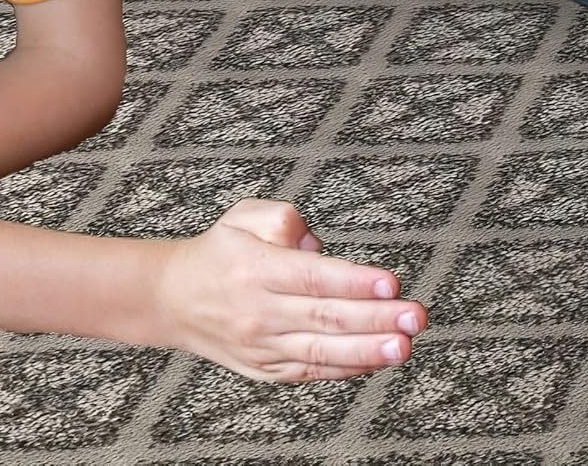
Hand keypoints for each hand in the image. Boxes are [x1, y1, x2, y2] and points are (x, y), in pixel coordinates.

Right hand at [156, 198, 426, 381]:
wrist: (173, 300)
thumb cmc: (219, 252)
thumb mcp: (245, 216)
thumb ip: (285, 219)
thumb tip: (319, 245)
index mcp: (255, 268)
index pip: (312, 276)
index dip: (354, 281)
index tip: (390, 282)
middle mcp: (259, 311)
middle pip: (325, 318)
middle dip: (376, 319)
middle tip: (414, 316)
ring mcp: (263, 346)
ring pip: (322, 352)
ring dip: (369, 351)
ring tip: (404, 346)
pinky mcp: (267, 370)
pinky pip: (313, 372)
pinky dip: (347, 368)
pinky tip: (377, 360)